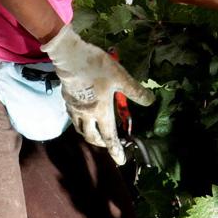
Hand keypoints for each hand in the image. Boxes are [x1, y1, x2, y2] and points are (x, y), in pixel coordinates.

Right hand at [41, 24, 155, 164]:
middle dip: (101, 143)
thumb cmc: (97, 68)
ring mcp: (74, 107)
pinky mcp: (66, 98)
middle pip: (92, 136)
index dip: (115, 150)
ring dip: (89, 134)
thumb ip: (135, 91)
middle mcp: (86, 114)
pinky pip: (73, 116)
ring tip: (96, 131)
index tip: (121, 161)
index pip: (109, 137)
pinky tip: (83, 113)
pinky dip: (79, 121)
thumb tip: (150, 101)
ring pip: (80, 128)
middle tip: (109, 143)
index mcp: (100, 112)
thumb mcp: (121, 77)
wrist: (70, 56)